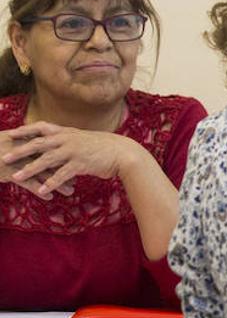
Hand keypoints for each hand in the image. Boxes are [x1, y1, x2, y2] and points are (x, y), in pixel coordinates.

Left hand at [1, 122, 141, 197]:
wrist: (124, 153)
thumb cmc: (105, 148)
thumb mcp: (84, 139)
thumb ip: (68, 139)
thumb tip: (56, 141)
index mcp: (67, 132)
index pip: (41, 128)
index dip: (25, 130)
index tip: (11, 133)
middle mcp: (68, 139)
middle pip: (38, 144)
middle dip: (20, 151)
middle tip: (5, 157)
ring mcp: (74, 151)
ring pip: (47, 160)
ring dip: (30, 169)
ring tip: (16, 177)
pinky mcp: (81, 164)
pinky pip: (62, 174)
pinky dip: (51, 182)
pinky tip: (41, 190)